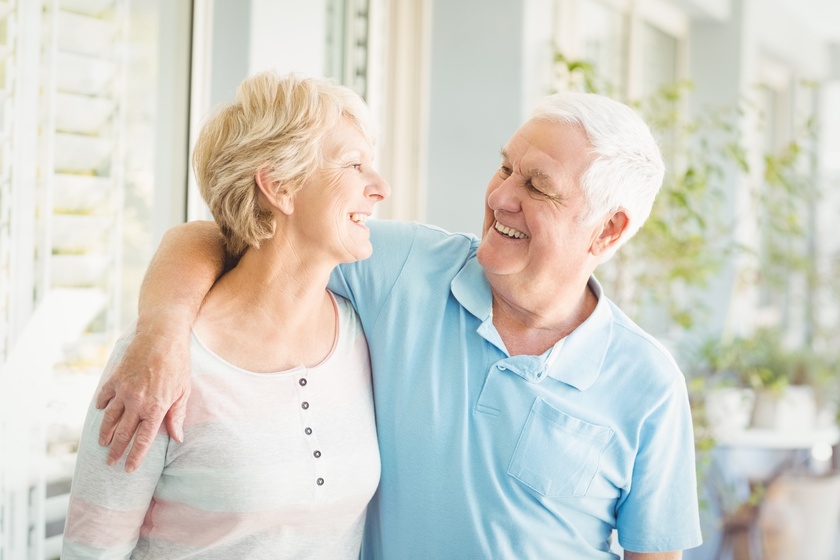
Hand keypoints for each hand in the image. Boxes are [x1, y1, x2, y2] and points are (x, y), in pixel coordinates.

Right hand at [95, 327, 190, 471]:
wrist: (162, 336)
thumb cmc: (178, 364)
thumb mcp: (183, 391)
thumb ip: (177, 416)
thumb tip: (177, 437)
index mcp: (156, 408)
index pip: (144, 440)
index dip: (135, 456)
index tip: (128, 469)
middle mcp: (137, 403)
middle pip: (123, 433)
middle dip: (116, 450)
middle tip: (110, 463)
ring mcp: (124, 391)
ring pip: (109, 418)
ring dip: (105, 433)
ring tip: (102, 444)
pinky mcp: (116, 378)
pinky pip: (105, 396)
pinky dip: (101, 405)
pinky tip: (100, 411)